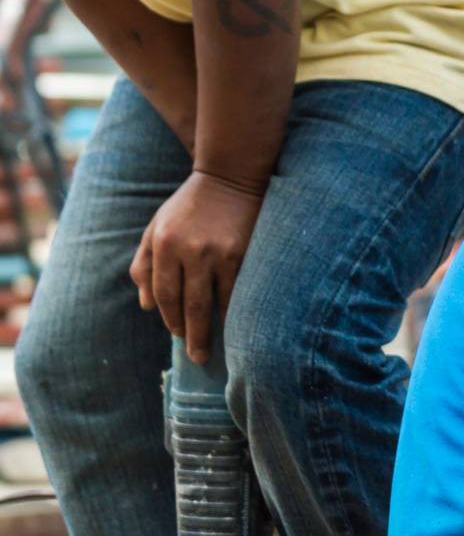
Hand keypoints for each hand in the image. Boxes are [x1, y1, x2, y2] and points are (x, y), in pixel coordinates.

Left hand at [130, 170, 266, 362]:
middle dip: (192, 335)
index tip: (177, 335)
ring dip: (215, 330)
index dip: (170, 318)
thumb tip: (147, 307)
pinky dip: (236, 313)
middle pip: (190, 305)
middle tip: (196, 358)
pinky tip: (237, 328)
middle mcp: (191, 250)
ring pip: (217, 304)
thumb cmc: (189, 206)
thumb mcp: (156, 227)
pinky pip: (239, 293)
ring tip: (215, 349)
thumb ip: (145, 264)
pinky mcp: (246, 255)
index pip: (165, 293)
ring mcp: (221, 254)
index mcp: (164, 243)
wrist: (231, 178)